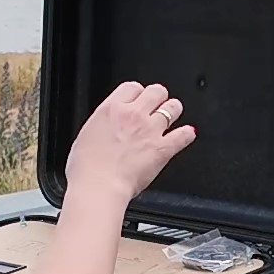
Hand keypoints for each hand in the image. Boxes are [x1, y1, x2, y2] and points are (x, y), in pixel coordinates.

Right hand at [62, 80, 195, 205]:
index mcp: (111, 109)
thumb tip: (107, 128)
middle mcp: (133, 115)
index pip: (132, 87)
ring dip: (173, 110)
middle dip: (158, 97)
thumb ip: (102, 126)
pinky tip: (187, 134)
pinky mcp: (163, 149)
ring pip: (173, 108)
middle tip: (157, 104)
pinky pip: (183, 135)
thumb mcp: (86, 135)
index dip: (137, 93)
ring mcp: (150, 131)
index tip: (137, 99)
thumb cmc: (86, 168)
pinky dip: (187, 134)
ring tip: (172, 115)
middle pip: (156, 91)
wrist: (99, 186)